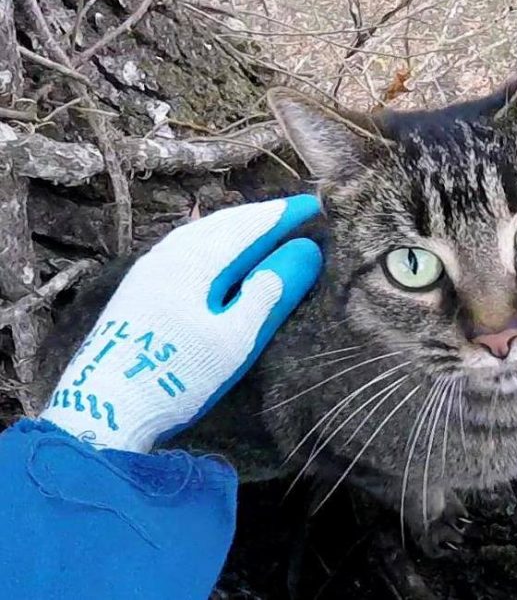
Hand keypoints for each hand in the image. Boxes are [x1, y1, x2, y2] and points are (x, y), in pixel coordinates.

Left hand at [40, 195, 321, 452]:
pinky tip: (217, 250)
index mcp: (196, 261)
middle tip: (295, 214)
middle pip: (223, 223)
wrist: (105, 407)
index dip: (283, 215)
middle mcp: (170, 253)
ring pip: (201, 233)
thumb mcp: (236, 338)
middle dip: (261, 216)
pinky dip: (213, 240)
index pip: (249, 226)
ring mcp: (150, 268)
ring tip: (263, 227)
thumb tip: (305, 252)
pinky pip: (186, 246)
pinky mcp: (139, 286)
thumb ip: (271, 291)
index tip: (315, 205)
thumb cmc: (179, 374)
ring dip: (236, 226)